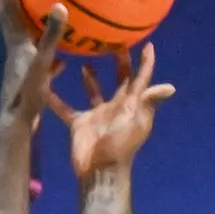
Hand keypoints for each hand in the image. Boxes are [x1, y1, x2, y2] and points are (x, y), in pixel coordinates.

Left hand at [0, 0, 67, 124]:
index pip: (10, 5)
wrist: (16, 124)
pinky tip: (63, 46)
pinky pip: (41, 51)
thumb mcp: (43, 64)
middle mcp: (15, 47)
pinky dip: (49, 44)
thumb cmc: (28, 95)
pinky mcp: (29, 73)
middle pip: (10, 12)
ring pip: (24, 30)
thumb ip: (51, 37)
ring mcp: (21, 60)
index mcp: (17, 41)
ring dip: (28, 14)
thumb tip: (58, 5)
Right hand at [48, 45, 175, 177]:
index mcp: (132, 104)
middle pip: (120, 80)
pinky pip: (65, 109)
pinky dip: (55, 100)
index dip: (146, 63)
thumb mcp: (135, 120)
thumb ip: (146, 101)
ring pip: (94, 91)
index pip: (141, 79)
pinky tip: (44, 87)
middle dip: (119, 62)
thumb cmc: (120, 145)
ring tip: (85, 61)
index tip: (147, 44)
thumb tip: (170, 87)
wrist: (99, 171)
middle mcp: (116, 106)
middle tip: (113, 42)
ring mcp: (97, 115)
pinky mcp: (80, 124)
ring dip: (91, 78)